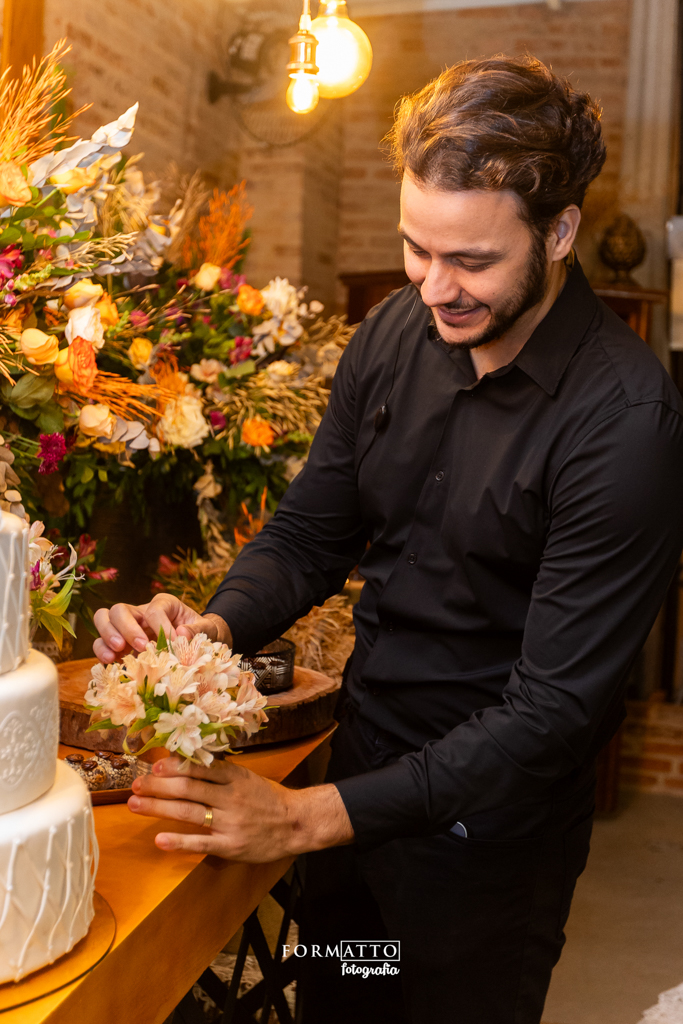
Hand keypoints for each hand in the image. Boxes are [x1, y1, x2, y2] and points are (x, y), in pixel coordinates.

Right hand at [93, 592, 231, 663]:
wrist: (197, 644)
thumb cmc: (200, 633)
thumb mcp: (206, 628)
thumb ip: (197, 629)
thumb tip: (181, 634)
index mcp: (163, 604)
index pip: (153, 610)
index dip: (160, 626)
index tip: (172, 644)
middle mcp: (141, 612)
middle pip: (120, 609)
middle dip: (127, 628)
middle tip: (141, 646)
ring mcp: (126, 627)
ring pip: (104, 620)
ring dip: (107, 637)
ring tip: (117, 654)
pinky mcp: (119, 645)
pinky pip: (101, 644)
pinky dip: (102, 652)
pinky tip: (111, 664)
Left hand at [128, 755, 354, 860]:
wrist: (296, 823)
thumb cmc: (268, 798)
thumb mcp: (246, 777)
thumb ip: (219, 773)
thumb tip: (185, 763)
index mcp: (234, 777)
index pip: (200, 769)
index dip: (175, 766)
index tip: (153, 766)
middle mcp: (230, 797)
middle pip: (189, 789)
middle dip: (158, 786)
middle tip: (136, 784)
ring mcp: (230, 822)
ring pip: (190, 812)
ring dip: (159, 808)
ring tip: (135, 804)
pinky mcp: (231, 846)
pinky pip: (202, 843)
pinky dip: (180, 841)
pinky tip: (160, 840)